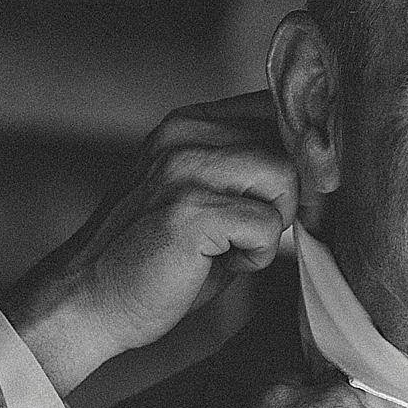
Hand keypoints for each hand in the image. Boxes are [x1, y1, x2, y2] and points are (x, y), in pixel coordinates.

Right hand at [2, 93, 296, 398]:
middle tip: (264, 236)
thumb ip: (246, 174)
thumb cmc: (154, 259)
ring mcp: (184, 168)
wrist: (88, 300)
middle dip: (293, 196)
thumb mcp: (200, 198)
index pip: (274, 107)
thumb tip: (319, 169)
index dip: (300, 154)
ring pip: (284, 177)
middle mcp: (185, 134)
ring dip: (274, 225)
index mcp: (189, 123)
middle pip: (288, 142)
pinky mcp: (188, 211)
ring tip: (238, 250)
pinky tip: (224, 265)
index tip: (295, 197)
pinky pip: (266, 225)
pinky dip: (257, 256)